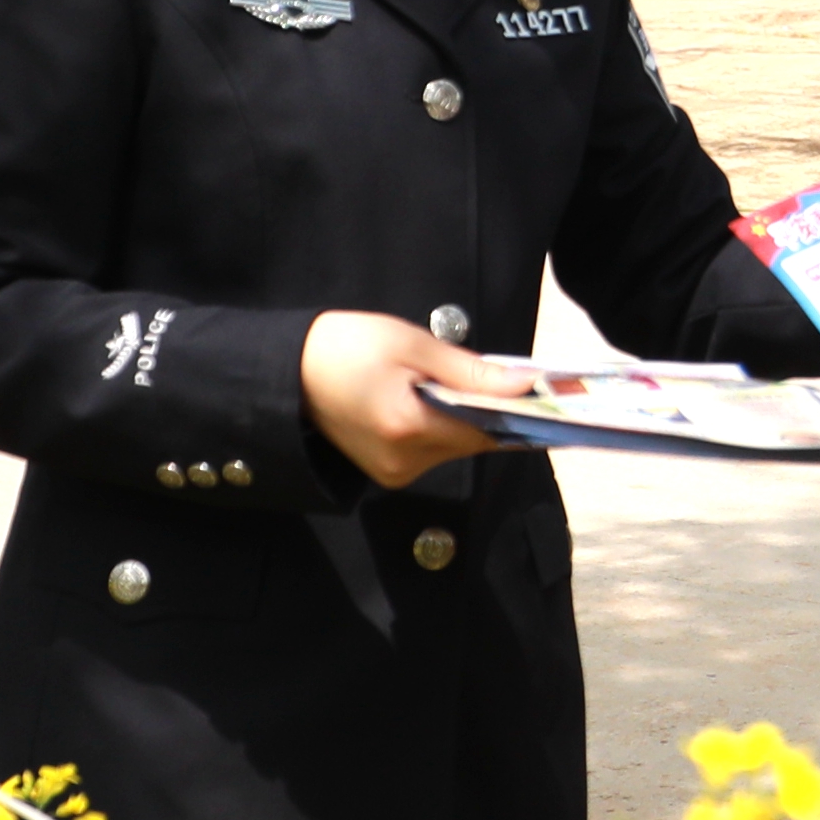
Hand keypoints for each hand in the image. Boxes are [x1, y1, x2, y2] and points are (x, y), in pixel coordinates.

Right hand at [299, 311, 519, 488]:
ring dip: (458, 419)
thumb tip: (525, 384)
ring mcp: (393, 473)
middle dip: (481, 409)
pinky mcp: (386, 474)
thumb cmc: (348, 346)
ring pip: (453, 449)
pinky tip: (420, 401)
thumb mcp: (412, 346)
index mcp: (409, 427)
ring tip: (435, 383)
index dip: (511, 409)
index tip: (530, 389)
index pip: (486, 430)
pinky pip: (431, 453)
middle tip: (475, 372)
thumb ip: (471, 371)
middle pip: (471, 441)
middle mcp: (404, 462)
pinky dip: (437, 428)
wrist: (289, 370)